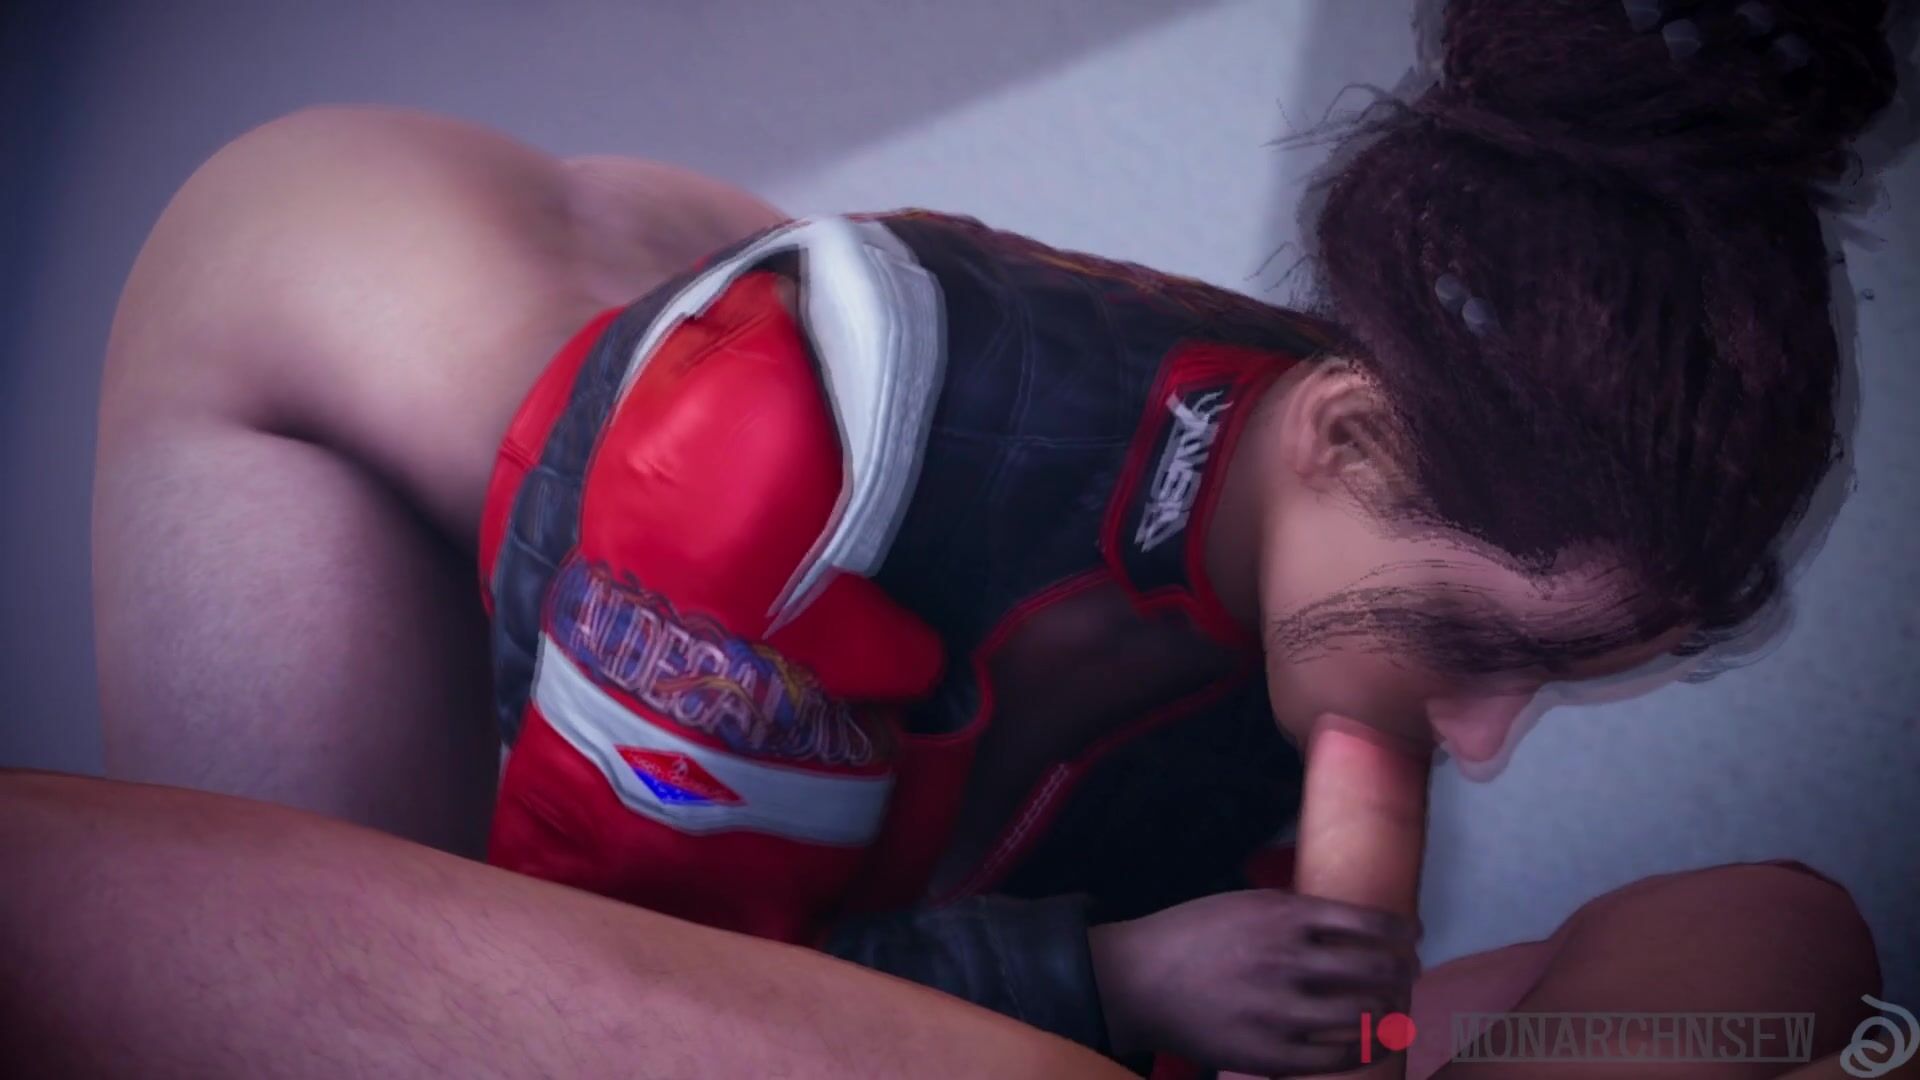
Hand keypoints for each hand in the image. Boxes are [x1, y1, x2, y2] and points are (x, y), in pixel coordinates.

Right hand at [1087, 889, 1417, 1075]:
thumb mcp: (1246, 904)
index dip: (1402, 931)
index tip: (1411, 936)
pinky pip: (1341, 1055)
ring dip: (1391, 1008)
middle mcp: (1288, 961)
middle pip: (1377, 969)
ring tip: (1393, 1005)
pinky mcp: (1272, 1053)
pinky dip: (1369, 1046)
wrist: (1138, 981)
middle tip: (1407, 971)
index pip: (1370, 922)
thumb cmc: (1193, 937)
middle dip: (1403, 970)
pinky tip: (1375, 1039)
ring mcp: (1281, 1011)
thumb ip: (1299, 915)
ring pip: (1366, 1013)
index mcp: (1283, 916)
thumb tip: (1356, 927)